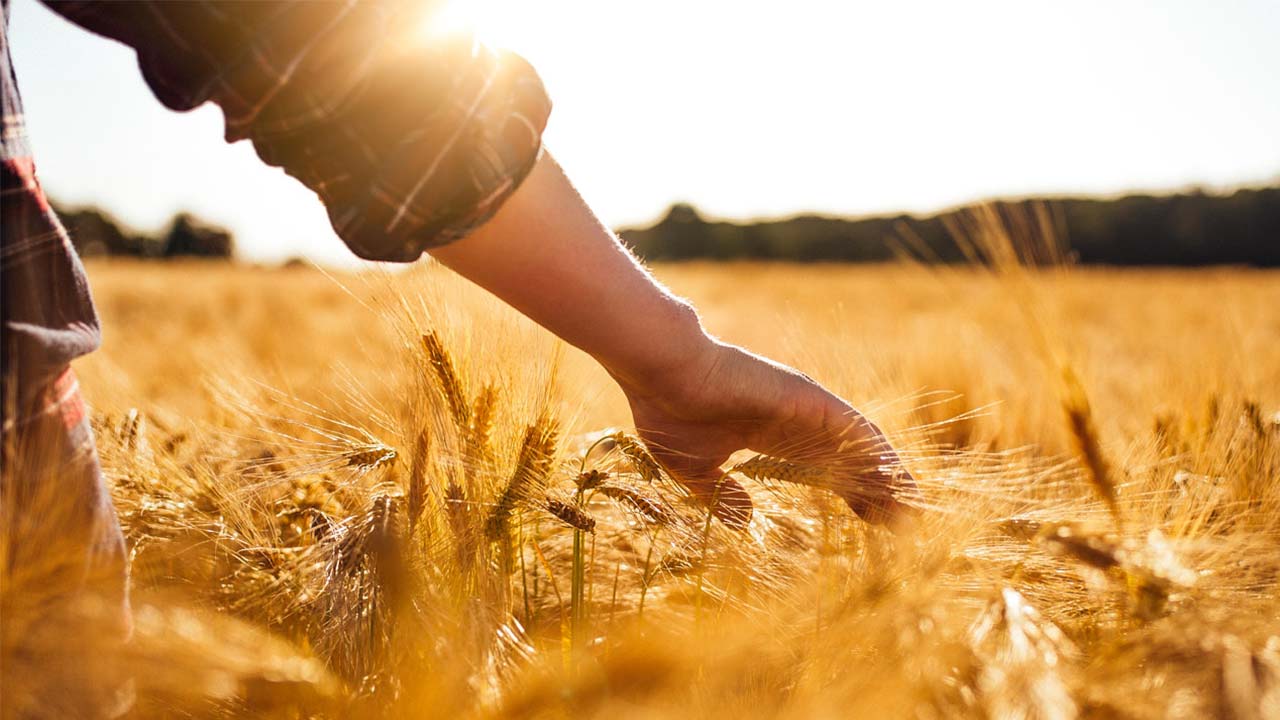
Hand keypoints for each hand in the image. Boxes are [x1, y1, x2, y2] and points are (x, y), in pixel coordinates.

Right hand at [615, 338, 917, 528]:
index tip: (873, 524)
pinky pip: (854, 429)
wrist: (663, 371)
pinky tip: (897, 481)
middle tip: (906, 527)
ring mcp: (805, 407)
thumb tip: (745, 522)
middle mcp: (796, 420)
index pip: (825, 469)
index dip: (851, 495)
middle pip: (851, 460)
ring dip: (887, 476)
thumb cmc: (669, 411)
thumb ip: (721, 495)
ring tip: (913, 509)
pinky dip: (878, 455)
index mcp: (772, 435)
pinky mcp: (808, 398)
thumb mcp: (695, 469)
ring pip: (860, 445)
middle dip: (879, 491)